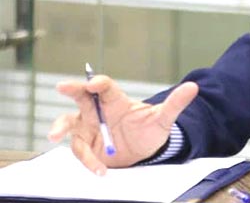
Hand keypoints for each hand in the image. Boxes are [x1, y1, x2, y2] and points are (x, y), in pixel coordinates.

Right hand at [47, 74, 197, 175]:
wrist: (146, 152)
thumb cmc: (151, 130)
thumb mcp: (164, 118)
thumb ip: (176, 104)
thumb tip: (194, 87)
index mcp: (116, 100)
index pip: (105, 87)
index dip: (99, 83)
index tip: (93, 84)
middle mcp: (98, 111)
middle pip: (81, 97)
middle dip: (71, 89)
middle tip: (62, 86)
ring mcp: (89, 128)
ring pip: (69, 123)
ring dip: (60, 128)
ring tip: (53, 136)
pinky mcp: (86, 146)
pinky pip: (80, 151)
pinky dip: (87, 161)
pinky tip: (99, 169)